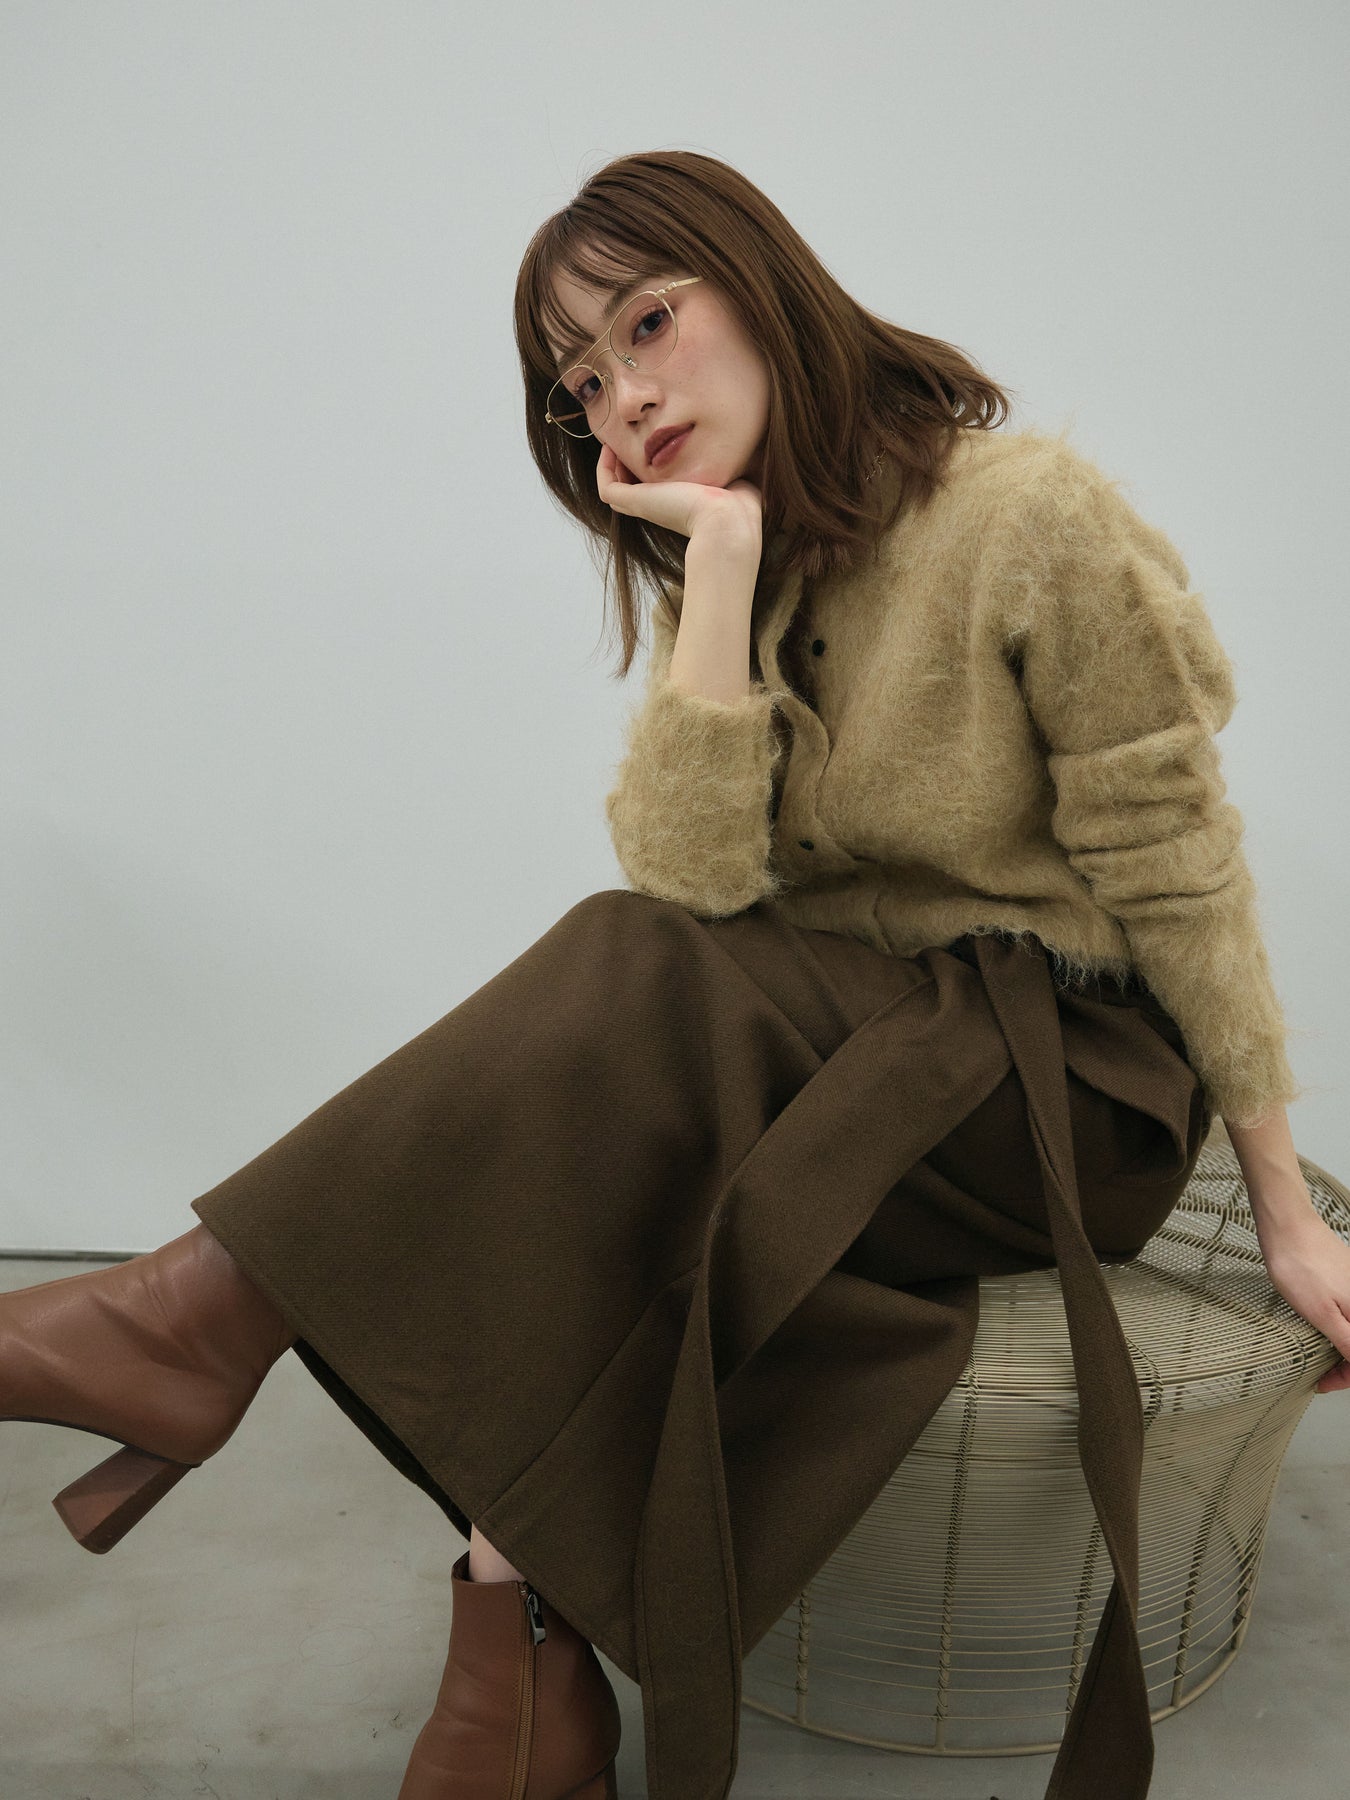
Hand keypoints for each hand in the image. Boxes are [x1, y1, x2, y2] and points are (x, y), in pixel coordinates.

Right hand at [596, 441, 763, 547]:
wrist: (728, 520)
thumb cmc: (738, 504)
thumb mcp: (731, 475)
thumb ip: (728, 462)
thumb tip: (748, 446)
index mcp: (679, 503)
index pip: (652, 487)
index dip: (645, 466)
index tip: (648, 442)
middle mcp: (659, 506)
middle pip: (627, 488)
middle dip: (624, 462)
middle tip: (626, 438)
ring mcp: (645, 506)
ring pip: (613, 488)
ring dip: (610, 464)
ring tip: (615, 439)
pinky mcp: (636, 502)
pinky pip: (606, 487)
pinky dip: (603, 467)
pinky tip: (612, 447)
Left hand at [1256, 1210, 1349, 1393]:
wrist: (1288, 1226)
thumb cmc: (1300, 1265)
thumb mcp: (1323, 1315)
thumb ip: (1349, 1343)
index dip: (1345, 1377)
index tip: (1324, 1382)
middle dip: (1345, 1364)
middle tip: (1320, 1374)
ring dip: (1342, 1347)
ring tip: (1318, 1355)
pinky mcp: (1346, 1279)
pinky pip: (1349, 1312)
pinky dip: (1339, 1326)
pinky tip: (1321, 1329)